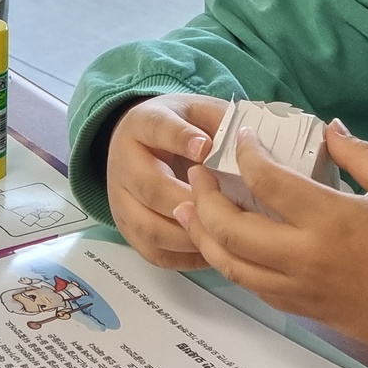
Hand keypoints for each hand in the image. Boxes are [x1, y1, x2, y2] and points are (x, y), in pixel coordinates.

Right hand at [106, 94, 228, 270]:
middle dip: (190, 200)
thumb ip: (219, 119)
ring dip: (188, 234)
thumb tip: (246, 142)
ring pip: (149, 227)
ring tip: (221, 233)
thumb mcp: (197, 110)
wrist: (141, 141)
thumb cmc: (178, 128)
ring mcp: (121, 199)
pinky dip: (183, 257)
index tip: (206, 147)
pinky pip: (152, 252)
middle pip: (150, 187)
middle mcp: (124, 162)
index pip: (157, 129)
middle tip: (224, 206)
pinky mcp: (127, 228)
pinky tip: (211, 250)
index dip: (180, 139)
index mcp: (142, 124)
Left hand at [174, 121, 367, 359]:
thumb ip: (359, 153)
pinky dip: (232, 265)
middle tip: (197, 173)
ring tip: (189, 210)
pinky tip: (227, 246)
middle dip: (205, 198)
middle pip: (231, 229)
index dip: (247, 154)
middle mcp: (307, 257)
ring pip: (232, 266)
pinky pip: (255, 288)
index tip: (243, 138)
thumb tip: (329, 128)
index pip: (267, 181)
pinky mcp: (307, 310)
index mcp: (331, 220)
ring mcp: (303, 289)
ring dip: (203, 236)